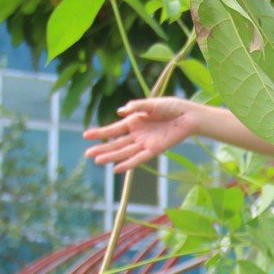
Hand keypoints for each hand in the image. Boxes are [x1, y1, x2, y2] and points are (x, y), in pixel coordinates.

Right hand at [84, 97, 198, 171]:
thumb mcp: (151, 104)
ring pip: (125, 152)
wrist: (187, 116)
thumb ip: (136, 107)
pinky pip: (139, 158)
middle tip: (87, 154)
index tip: (86, 135)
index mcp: (133, 122)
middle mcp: (137, 134)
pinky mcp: (155, 150)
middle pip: (116, 143)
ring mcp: (145, 143)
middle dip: (102, 148)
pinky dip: (128, 164)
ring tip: (97, 161)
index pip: (113, 130)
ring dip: (111, 157)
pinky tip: (117, 169)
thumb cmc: (170, 107)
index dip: (100, 133)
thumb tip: (120, 111)